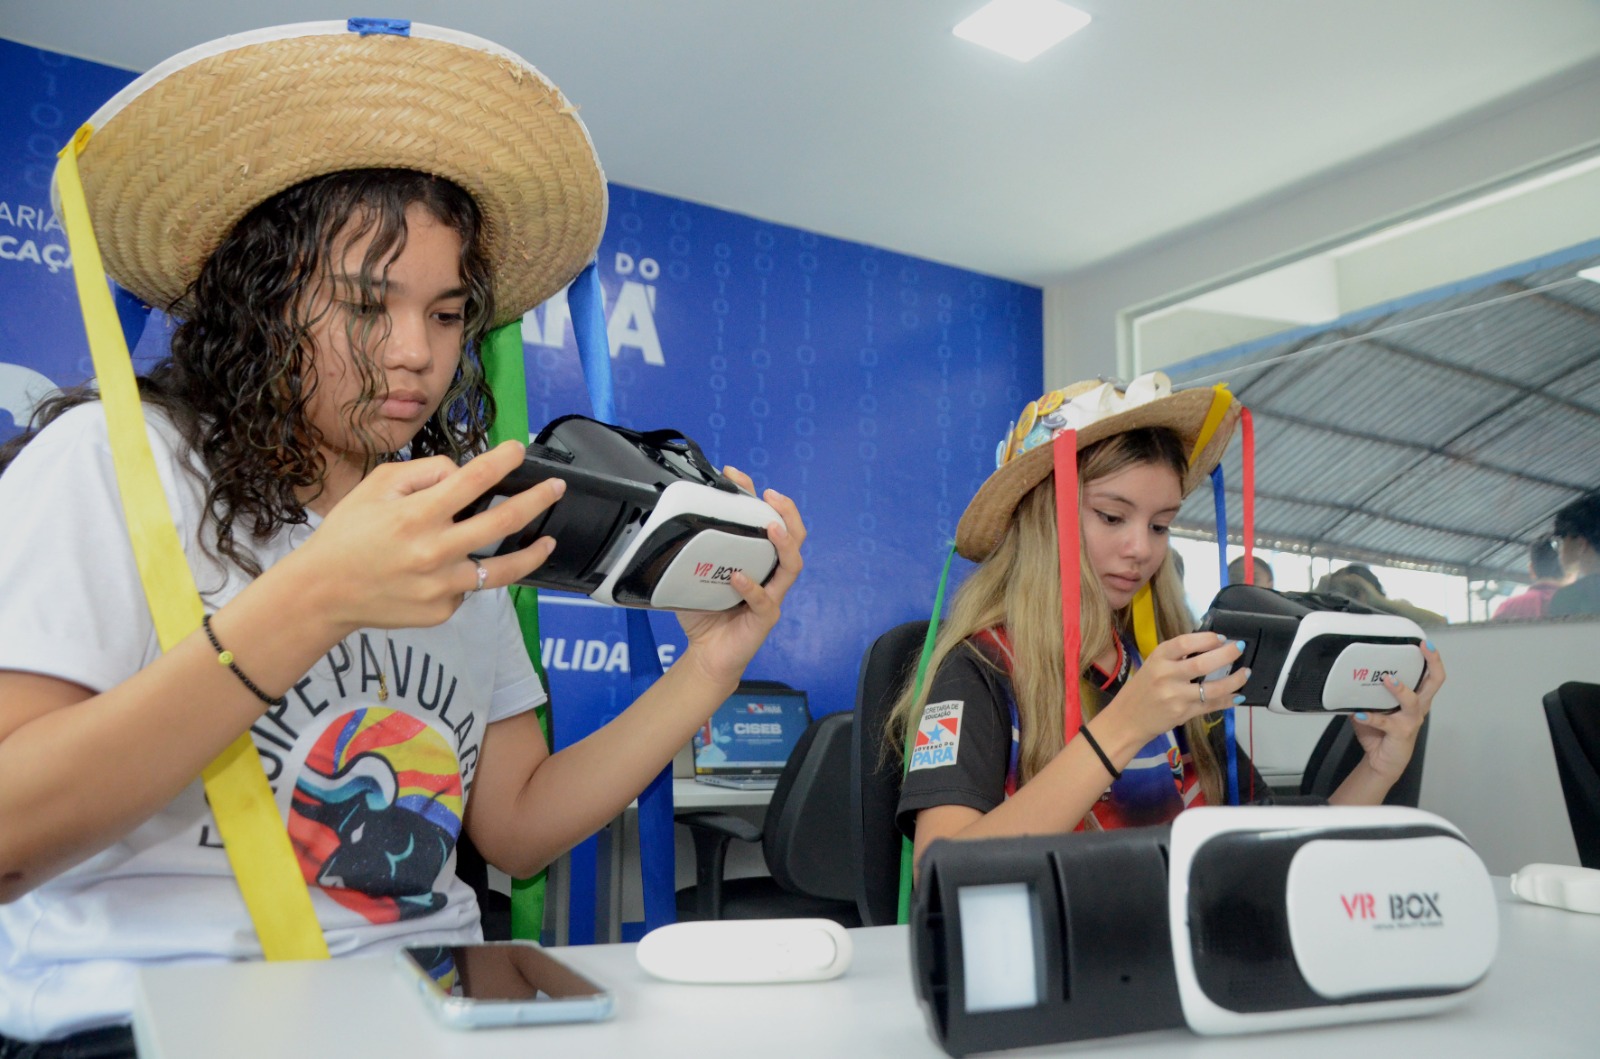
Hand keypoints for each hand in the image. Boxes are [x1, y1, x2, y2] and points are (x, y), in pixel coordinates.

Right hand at [286, 440, 563, 632]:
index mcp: (417, 515)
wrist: (323, 592)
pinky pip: (466, 589)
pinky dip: (466, 575)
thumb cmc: (349, 533)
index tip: (519, 449)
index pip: (473, 480)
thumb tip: (462, 472)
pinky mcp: (442, 611)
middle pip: (503, 521)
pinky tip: (454, 569)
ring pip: (502, 570)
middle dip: (537, 500)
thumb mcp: (376, 486)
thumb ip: (423, 472)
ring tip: (548, 541)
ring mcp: (442, 586)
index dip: (502, 461)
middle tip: (557, 488)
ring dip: (531, 553)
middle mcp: (435, 551)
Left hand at [673, 467, 805, 688]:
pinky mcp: (765, 618)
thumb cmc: (705, 614)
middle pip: (795, 538)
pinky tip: (739, 578)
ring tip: (771, 527)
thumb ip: (690, 555)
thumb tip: (662, 526)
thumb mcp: (694, 576)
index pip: (766, 521)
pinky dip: (752, 587)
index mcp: (756, 559)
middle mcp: (770, 574)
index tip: (736, 476)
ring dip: (784, 544)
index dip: (755, 497)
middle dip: (787, 513)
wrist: (707, 654)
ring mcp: (772, 596)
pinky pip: (765, 601)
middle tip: (772, 496)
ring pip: (792, 565)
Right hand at [1104, 632, 1248, 744]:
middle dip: (1227, 654)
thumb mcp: (1153, 665)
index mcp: (1158, 658)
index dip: (1207, 638)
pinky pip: (1211, 705)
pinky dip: (1228, 700)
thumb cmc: (1142, 689)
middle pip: (1202, 663)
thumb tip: (1211, 648)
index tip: (1222, 637)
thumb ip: (1177, 657)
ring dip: (1234, 680)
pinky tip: (1237, 695)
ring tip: (1245, 672)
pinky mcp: (1183, 713)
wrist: (1126, 720)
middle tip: (1241, 647)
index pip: (1185, 642)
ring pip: (1212, 688)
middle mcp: (1166, 675)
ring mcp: (1175, 696)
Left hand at [1349, 640, 1443, 783]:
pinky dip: (1371, 717)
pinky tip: (1359, 713)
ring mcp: (1411, 720)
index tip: (1425, 643)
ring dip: (1400, 689)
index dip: (1432, 659)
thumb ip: (1367, 693)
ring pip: (1412, 701)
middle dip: (1432, 663)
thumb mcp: (1376, 707)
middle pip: (1434, 683)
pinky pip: (1385, 723)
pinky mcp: (1400, 733)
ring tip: (1388, 679)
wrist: (1383, 761)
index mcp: (1416, 698)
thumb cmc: (1381, 732)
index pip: (1431, 676)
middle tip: (1424, 648)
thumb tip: (1349, 676)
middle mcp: (1418, 707)